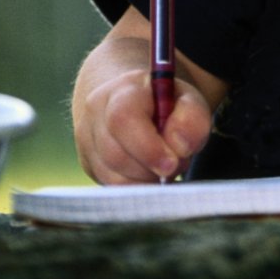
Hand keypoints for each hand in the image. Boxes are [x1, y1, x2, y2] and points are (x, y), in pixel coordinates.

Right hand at [74, 67, 214, 184]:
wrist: (134, 101)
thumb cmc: (166, 104)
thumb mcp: (188, 101)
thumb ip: (192, 118)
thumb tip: (178, 147)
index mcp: (122, 90)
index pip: (123, 119)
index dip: (148, 148)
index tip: (172, 164)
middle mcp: (96, 111)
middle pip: (115, 154)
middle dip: (150, 169)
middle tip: (175, 164)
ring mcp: (87, 138)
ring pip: (112, 176)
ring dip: (144, 181)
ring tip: (161, 166)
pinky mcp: (88, 162)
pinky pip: (110, 186)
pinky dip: (135, 187)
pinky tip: (148, 175)